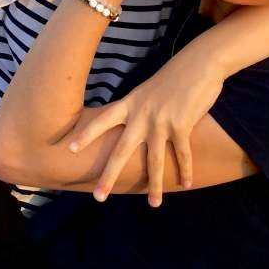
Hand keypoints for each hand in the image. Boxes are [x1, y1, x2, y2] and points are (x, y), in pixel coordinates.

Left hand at [66, 52, 224, 207]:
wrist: (199, 63)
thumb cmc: (174, 77)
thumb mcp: (148, 91)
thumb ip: (138, 109)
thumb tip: (131, 127)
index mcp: (131, 103)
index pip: (103, 120)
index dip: (86, 134)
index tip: (69, 148)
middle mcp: (141, 114)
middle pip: (121, 150)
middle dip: (109, 176)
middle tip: (98, 198)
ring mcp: (161, 120)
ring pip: (154, 161)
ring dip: (154, 185)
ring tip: (153, 204)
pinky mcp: (181, 125)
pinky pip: (182, 154)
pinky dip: (185, 171)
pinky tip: (186, 183)